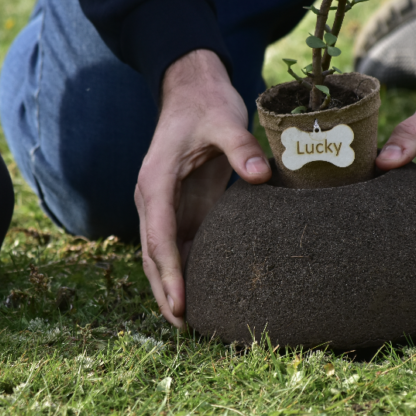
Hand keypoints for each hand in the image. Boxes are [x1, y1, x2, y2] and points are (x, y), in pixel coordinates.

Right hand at [135, 50, 271, 327]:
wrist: (192, 89)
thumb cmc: (205, 104)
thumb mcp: (224, 119)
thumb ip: (241, 146)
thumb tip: (262, 175)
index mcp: (155, 181)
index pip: (158, 234)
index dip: (169, 271)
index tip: (179, 303)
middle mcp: (153, 198)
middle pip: (154, 253)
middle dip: (165, 290)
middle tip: (184, 326)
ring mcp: (165, 204)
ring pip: (163, 254)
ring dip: (173, 286)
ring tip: (190, 322)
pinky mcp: (181, 206)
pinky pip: (180, 244)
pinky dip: (187, 270)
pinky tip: (203, 292)